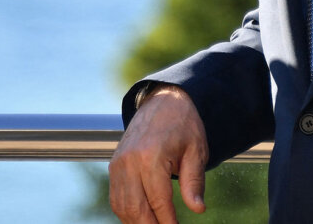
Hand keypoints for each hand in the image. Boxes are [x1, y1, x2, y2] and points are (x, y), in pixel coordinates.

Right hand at [109, 85, 208, 223]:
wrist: (163, 100)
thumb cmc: (183, 124)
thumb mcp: (196, 151)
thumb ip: (194, 182)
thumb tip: (198, 208)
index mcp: (151, 156)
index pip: (158, 201)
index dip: (168, 221)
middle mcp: (129, 161)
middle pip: (136, 208)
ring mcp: (118, 163)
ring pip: (122, 206)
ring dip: (136, 222)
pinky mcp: (114, 165)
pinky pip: (116, 197)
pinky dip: (127, 212)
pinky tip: (141, 217)